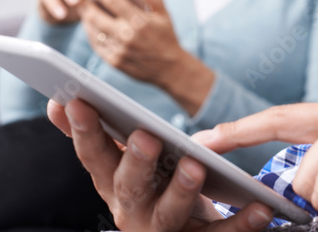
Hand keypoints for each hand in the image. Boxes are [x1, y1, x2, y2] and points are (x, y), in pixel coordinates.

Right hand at [47, 99, 273, 231]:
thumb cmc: (150, 186)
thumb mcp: (121, 163)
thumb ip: (97, 136)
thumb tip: (57, 101)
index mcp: (112, 185)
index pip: (93, 157)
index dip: (83, 130)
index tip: (75, 99)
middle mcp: (132, 211)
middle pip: (129, 187)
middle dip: (135, 161)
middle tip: (146, 137)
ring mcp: (164, 231)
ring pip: (170, 214)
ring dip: (182, 190)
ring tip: (195, 166)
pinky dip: (241, 223)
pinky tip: (260, 206)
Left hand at [79, 0, 214, 114]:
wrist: (170, 70)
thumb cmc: (167, 38)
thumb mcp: (165, 15)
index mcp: (140, 21)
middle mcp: (127, 35)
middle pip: (95, 15)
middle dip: (82, 1)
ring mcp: (119, 50)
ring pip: (92, 30)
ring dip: (84, 16)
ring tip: (81, 5)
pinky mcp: (114, 61)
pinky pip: (95, 44)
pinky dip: (90, 32)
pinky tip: (89, 24)